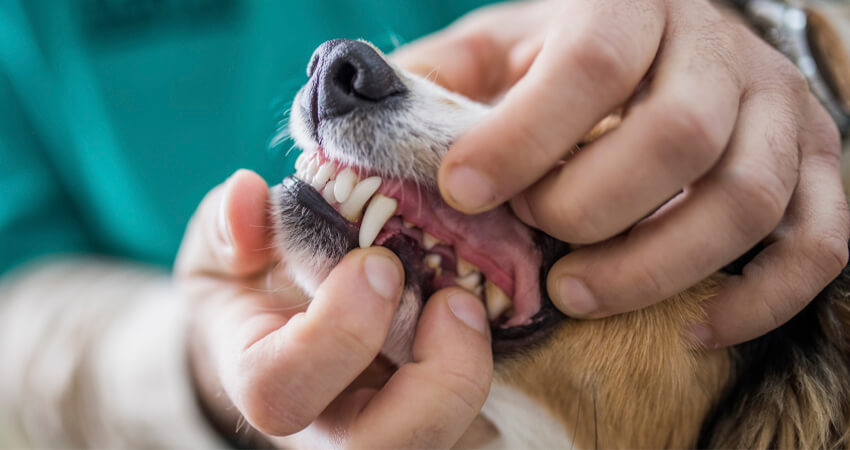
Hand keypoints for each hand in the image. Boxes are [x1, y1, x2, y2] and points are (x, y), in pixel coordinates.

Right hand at [175, 170, 492, 446]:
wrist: (277, 328)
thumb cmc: (250, 286)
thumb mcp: (223, 249)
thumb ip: (228, 226)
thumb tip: (248, 196)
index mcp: (263, 380)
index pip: (284, 392)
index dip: (337, 333)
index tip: (377, 262)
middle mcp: (326, 423)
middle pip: (382, 449)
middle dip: (434, 379)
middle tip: (455, 301)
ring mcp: (382, 425)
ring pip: (438, 440)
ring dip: (470, 374)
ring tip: (470, 304)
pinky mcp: (428, 415)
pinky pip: (471, 417)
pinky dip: (486, 365)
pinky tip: (485, 310)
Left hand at [393, 0, 848, 346]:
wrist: (664, 45)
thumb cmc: (565, 58)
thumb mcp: (495, 50)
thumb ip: (437, 82)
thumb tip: (362, 127)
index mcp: (630, 8)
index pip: (591, 66)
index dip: (524, 137)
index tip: (461, 190)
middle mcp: (718, 53)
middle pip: (677, 137)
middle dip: (590, 208)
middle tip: (532, 240)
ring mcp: (780, 113)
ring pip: (747, 199)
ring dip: (656, 265)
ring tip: (578, 295)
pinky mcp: (817, 171)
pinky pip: (817, 246)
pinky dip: (760, 300)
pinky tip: (692, 328)